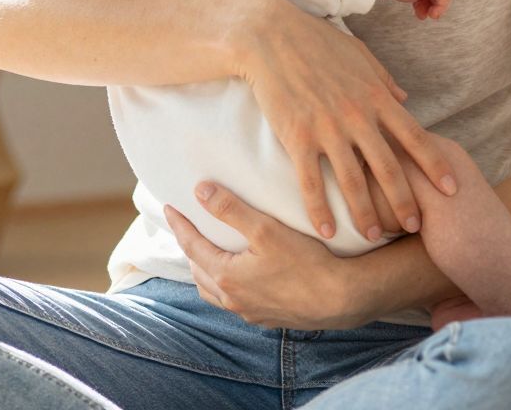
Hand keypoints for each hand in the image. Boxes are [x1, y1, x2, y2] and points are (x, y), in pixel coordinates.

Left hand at [166, 185, 368, 329]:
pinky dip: (228, 287)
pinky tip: (242, 277)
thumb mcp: (266, 229)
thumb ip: (231, 209)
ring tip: (210, 254)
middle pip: (199, 272)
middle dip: (191, 249)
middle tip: (189, 230)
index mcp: (226, 276)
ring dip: (207, 272)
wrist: (341, 299)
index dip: (180, 225)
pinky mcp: (268, 318)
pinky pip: (236, 302)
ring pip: (215, 293)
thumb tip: (201, 191)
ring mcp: (250, 312)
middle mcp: (233, 299)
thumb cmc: (306, 262)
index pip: (192, 246)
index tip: (170, 208)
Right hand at [236, 0, 459, 245]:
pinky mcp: (297, 137)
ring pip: (353, 181)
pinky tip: (327, 230)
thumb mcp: (359, 55)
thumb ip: (384, 80)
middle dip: (405, 200)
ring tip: (374, 236)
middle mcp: (357, 116)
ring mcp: (327, 128)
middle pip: (389, 167)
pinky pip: (311, 181)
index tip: (450, 189)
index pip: (415, 137)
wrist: (270, 36)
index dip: (435, 165)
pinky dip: (319, 209)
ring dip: (366, 213)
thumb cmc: (316, 40)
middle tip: (415, 227)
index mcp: (376, 96)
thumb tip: (405, 100)